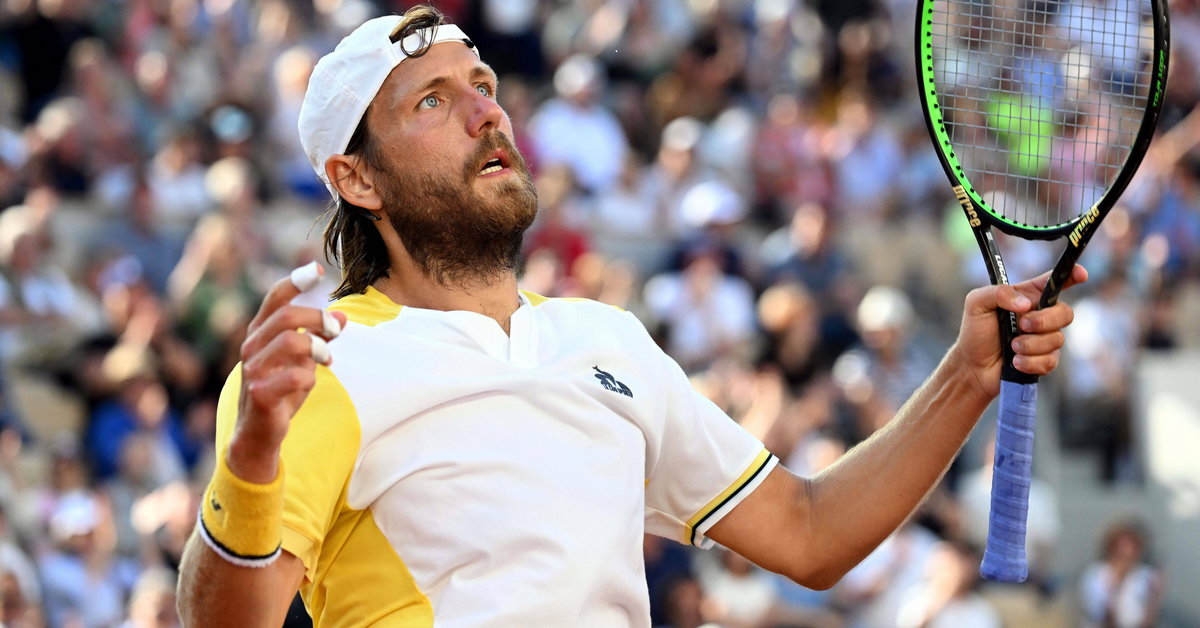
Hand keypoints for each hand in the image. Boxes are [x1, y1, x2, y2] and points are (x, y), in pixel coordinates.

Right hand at [229, 263, 346, 482]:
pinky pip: (294, 376)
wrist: (259, 435)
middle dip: (319, 319)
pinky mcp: (260, 395)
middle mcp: (252, 347)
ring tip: (326, 360)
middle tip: (337, 330)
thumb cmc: (281, 392)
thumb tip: (343, 314)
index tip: (317, 269)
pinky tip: (309, 382)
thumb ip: (319, 337)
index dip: (295, 281)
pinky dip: (308, 377)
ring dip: (317, 348)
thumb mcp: (302, 361)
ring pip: (291, 342)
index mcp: (260, 334)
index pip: (274, 299)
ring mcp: (253, 371)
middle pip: (287, 317)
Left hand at [953, 265, 1087, 400]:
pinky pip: (1051, 360)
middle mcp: (1041, 316)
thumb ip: (998, 293)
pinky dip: (1031, 362)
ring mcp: (1045, 339)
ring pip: (1057, 339)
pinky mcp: (1044, 360)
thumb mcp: (976, 304)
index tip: (1081, 274)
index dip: (1072, 275)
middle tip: (1022, 325)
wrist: (972, 366)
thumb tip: (1026, 303)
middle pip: (1065, 313)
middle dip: (1044, 320)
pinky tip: (1016, 362)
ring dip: (1031, 344)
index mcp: (1027, 297)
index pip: (1054, 282)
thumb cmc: (975, 332)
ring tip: (1011, 347)